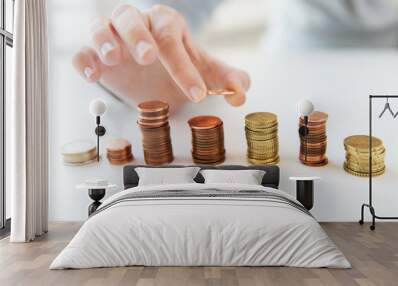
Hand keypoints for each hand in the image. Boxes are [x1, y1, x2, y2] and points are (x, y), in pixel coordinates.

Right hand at [72, 4, 249, 111]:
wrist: (152, 76)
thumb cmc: (177, 68)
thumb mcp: (203, 73)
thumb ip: (225, 79)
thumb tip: (241, 92)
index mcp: (165, 24)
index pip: (173, 39)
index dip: (185, 67)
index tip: (197, 94)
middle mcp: (137, 24)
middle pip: (132, 19)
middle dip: (139, 36)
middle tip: (149, 57)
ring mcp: (112, 37)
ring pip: (100, 26)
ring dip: (105, 40)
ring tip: (114, 59)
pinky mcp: (93, 55)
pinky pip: (81, 52)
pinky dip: (83, 61)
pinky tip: (92, 76)